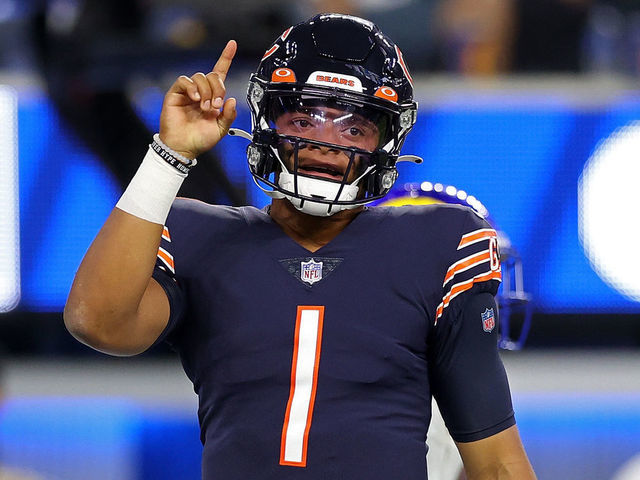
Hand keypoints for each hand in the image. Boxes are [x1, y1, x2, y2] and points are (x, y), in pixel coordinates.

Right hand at [159, 40, 237, 158]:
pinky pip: (185, 80)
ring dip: (206, 91)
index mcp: (213, 97)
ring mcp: (189, 91)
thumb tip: (232, 100)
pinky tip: (196, 99)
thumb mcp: (221, 129)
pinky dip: (192, 88)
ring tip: (205, 107)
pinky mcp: (176, 93)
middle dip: (218, 88)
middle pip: (213, 75)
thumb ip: (229, 115)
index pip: (220, 73)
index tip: (233, 44)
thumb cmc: (200, 139)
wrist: (184, 147)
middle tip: (216, 105)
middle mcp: (202, 92)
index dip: (226, 58)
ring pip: (200, 77)